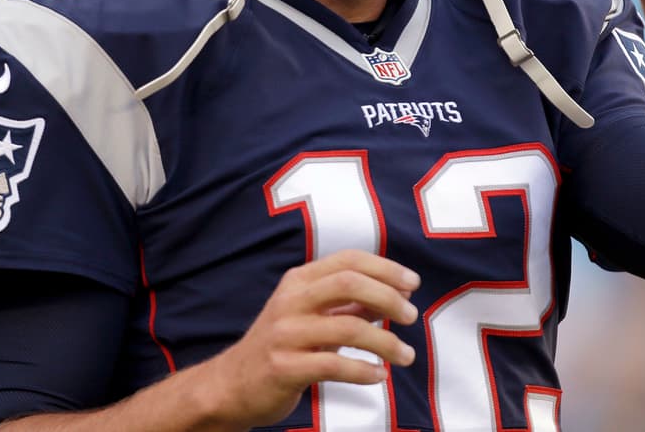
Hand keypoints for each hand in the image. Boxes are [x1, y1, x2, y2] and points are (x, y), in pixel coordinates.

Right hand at [200, 249, 419, 427]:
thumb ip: (349, 304)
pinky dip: (364, 370)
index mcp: (299, 281)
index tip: (412, 284)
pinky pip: (334, 365)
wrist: (231, 385)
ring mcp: (285, 334)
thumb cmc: (282, 346)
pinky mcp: (284, 367)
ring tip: (406, 355)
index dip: (385, 268)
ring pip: (348, 327)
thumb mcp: (312, 316)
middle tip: (410, 316)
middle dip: (388, 297)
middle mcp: (291, 300)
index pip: (348, 260)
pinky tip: (379, 376)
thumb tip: (395, 295)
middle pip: (349, 283)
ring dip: (385, 342)